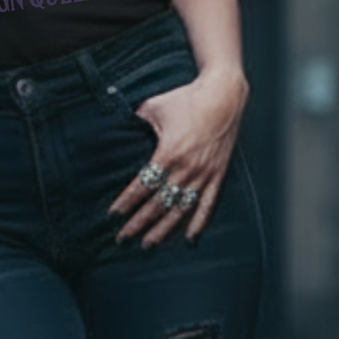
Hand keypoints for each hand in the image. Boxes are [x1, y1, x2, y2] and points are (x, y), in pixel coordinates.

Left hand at [109, 67, 247, 246]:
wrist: (224, 94)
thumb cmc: (187, 97)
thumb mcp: (154, 107)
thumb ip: (136, 121)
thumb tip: (119, 128)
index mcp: (168, 153)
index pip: (142, 186)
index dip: (126, 203)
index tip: (113, 216)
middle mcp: (186, 168)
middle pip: (158, 204)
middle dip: (138, 223)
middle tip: (122, 238)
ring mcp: (204, 173)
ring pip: (180, 209)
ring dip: (163, 229)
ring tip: (148, 244)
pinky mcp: (218, 174)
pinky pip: (208, 204)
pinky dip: (199, 223)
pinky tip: (189, 239)